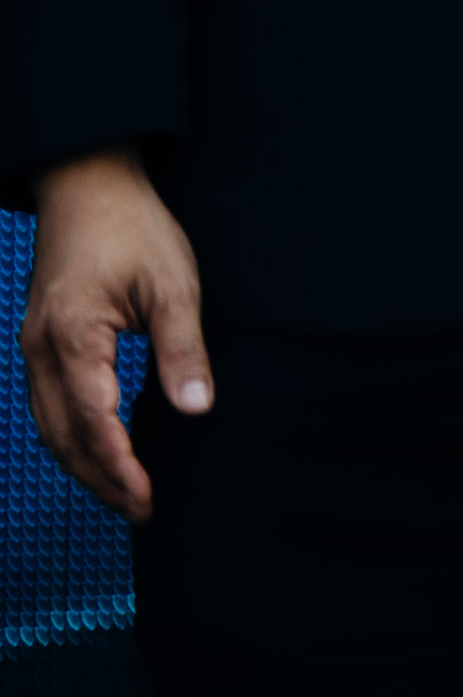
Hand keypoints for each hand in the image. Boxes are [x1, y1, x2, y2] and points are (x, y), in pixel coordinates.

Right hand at [19, 151, 208, 524]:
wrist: (88, 185)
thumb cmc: (135, 228)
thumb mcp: (174, 284)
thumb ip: (182, 351)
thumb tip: (196, 409)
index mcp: (72, 339)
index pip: (93, 425)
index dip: (120, 469)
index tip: (148, 501)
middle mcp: (40, 350)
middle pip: (63, 437)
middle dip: (101, 480)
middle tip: (141, 511)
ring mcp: (32, 347)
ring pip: (48, 426)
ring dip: (83, 463)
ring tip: (124, 491)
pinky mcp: (39, 341)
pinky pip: (47, 404)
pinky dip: (72, 435)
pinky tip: (103, 446)